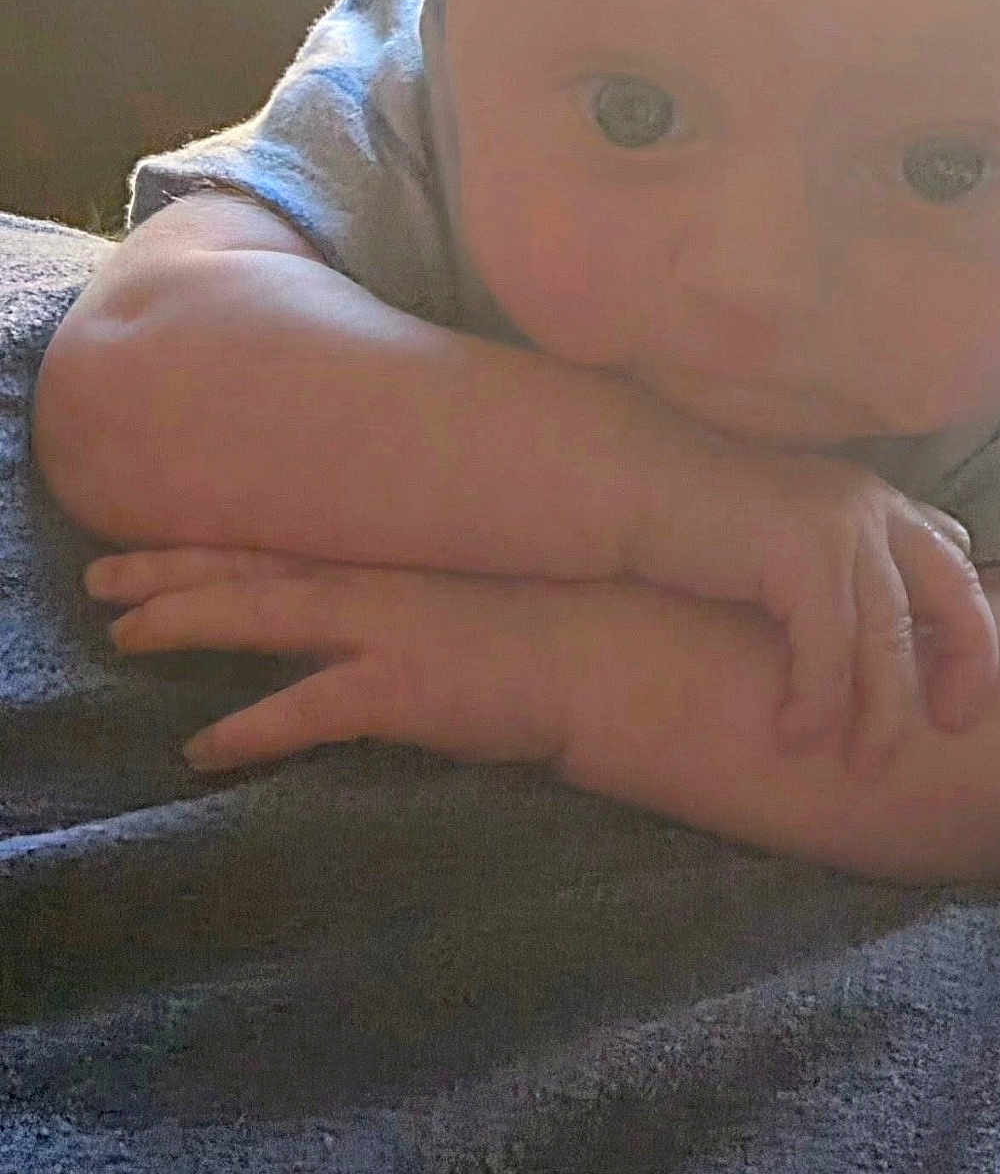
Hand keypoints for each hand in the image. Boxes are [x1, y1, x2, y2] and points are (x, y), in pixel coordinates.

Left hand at [85, 548, 568, 771]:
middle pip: (249, 568)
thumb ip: (417, 581)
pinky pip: (303, 713)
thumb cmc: (554, 613)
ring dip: (185, 623)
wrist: (610, 649)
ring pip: (260, 617)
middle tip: (100, 578)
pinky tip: (201, 748)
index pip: (279, 540)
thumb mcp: (474, 580)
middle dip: (168, 569)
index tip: (148, 540)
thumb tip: (378, 596)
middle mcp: (374, 578)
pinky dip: (247, 730)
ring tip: (124, 634)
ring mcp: (383, 629)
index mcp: (389, 554)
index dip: (207, 542)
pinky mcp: (398, 690)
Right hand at [627, 446, 998, 768]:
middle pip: (955, 594)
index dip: (967, 623)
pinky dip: (816, 704)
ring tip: (860, 765)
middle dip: (967, 665)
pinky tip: (792, 735)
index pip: (955, 558)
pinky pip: (829, 651)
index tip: (951, 687)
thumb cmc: (699, 526)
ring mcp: (839, 526)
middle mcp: (869, 506)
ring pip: (890, 641)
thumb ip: (836, 571)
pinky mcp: (801, 554)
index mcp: (872, 500)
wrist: (634, 486)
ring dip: (879, 714)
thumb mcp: (787, 542)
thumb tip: (869, 644)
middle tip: (953, 726)